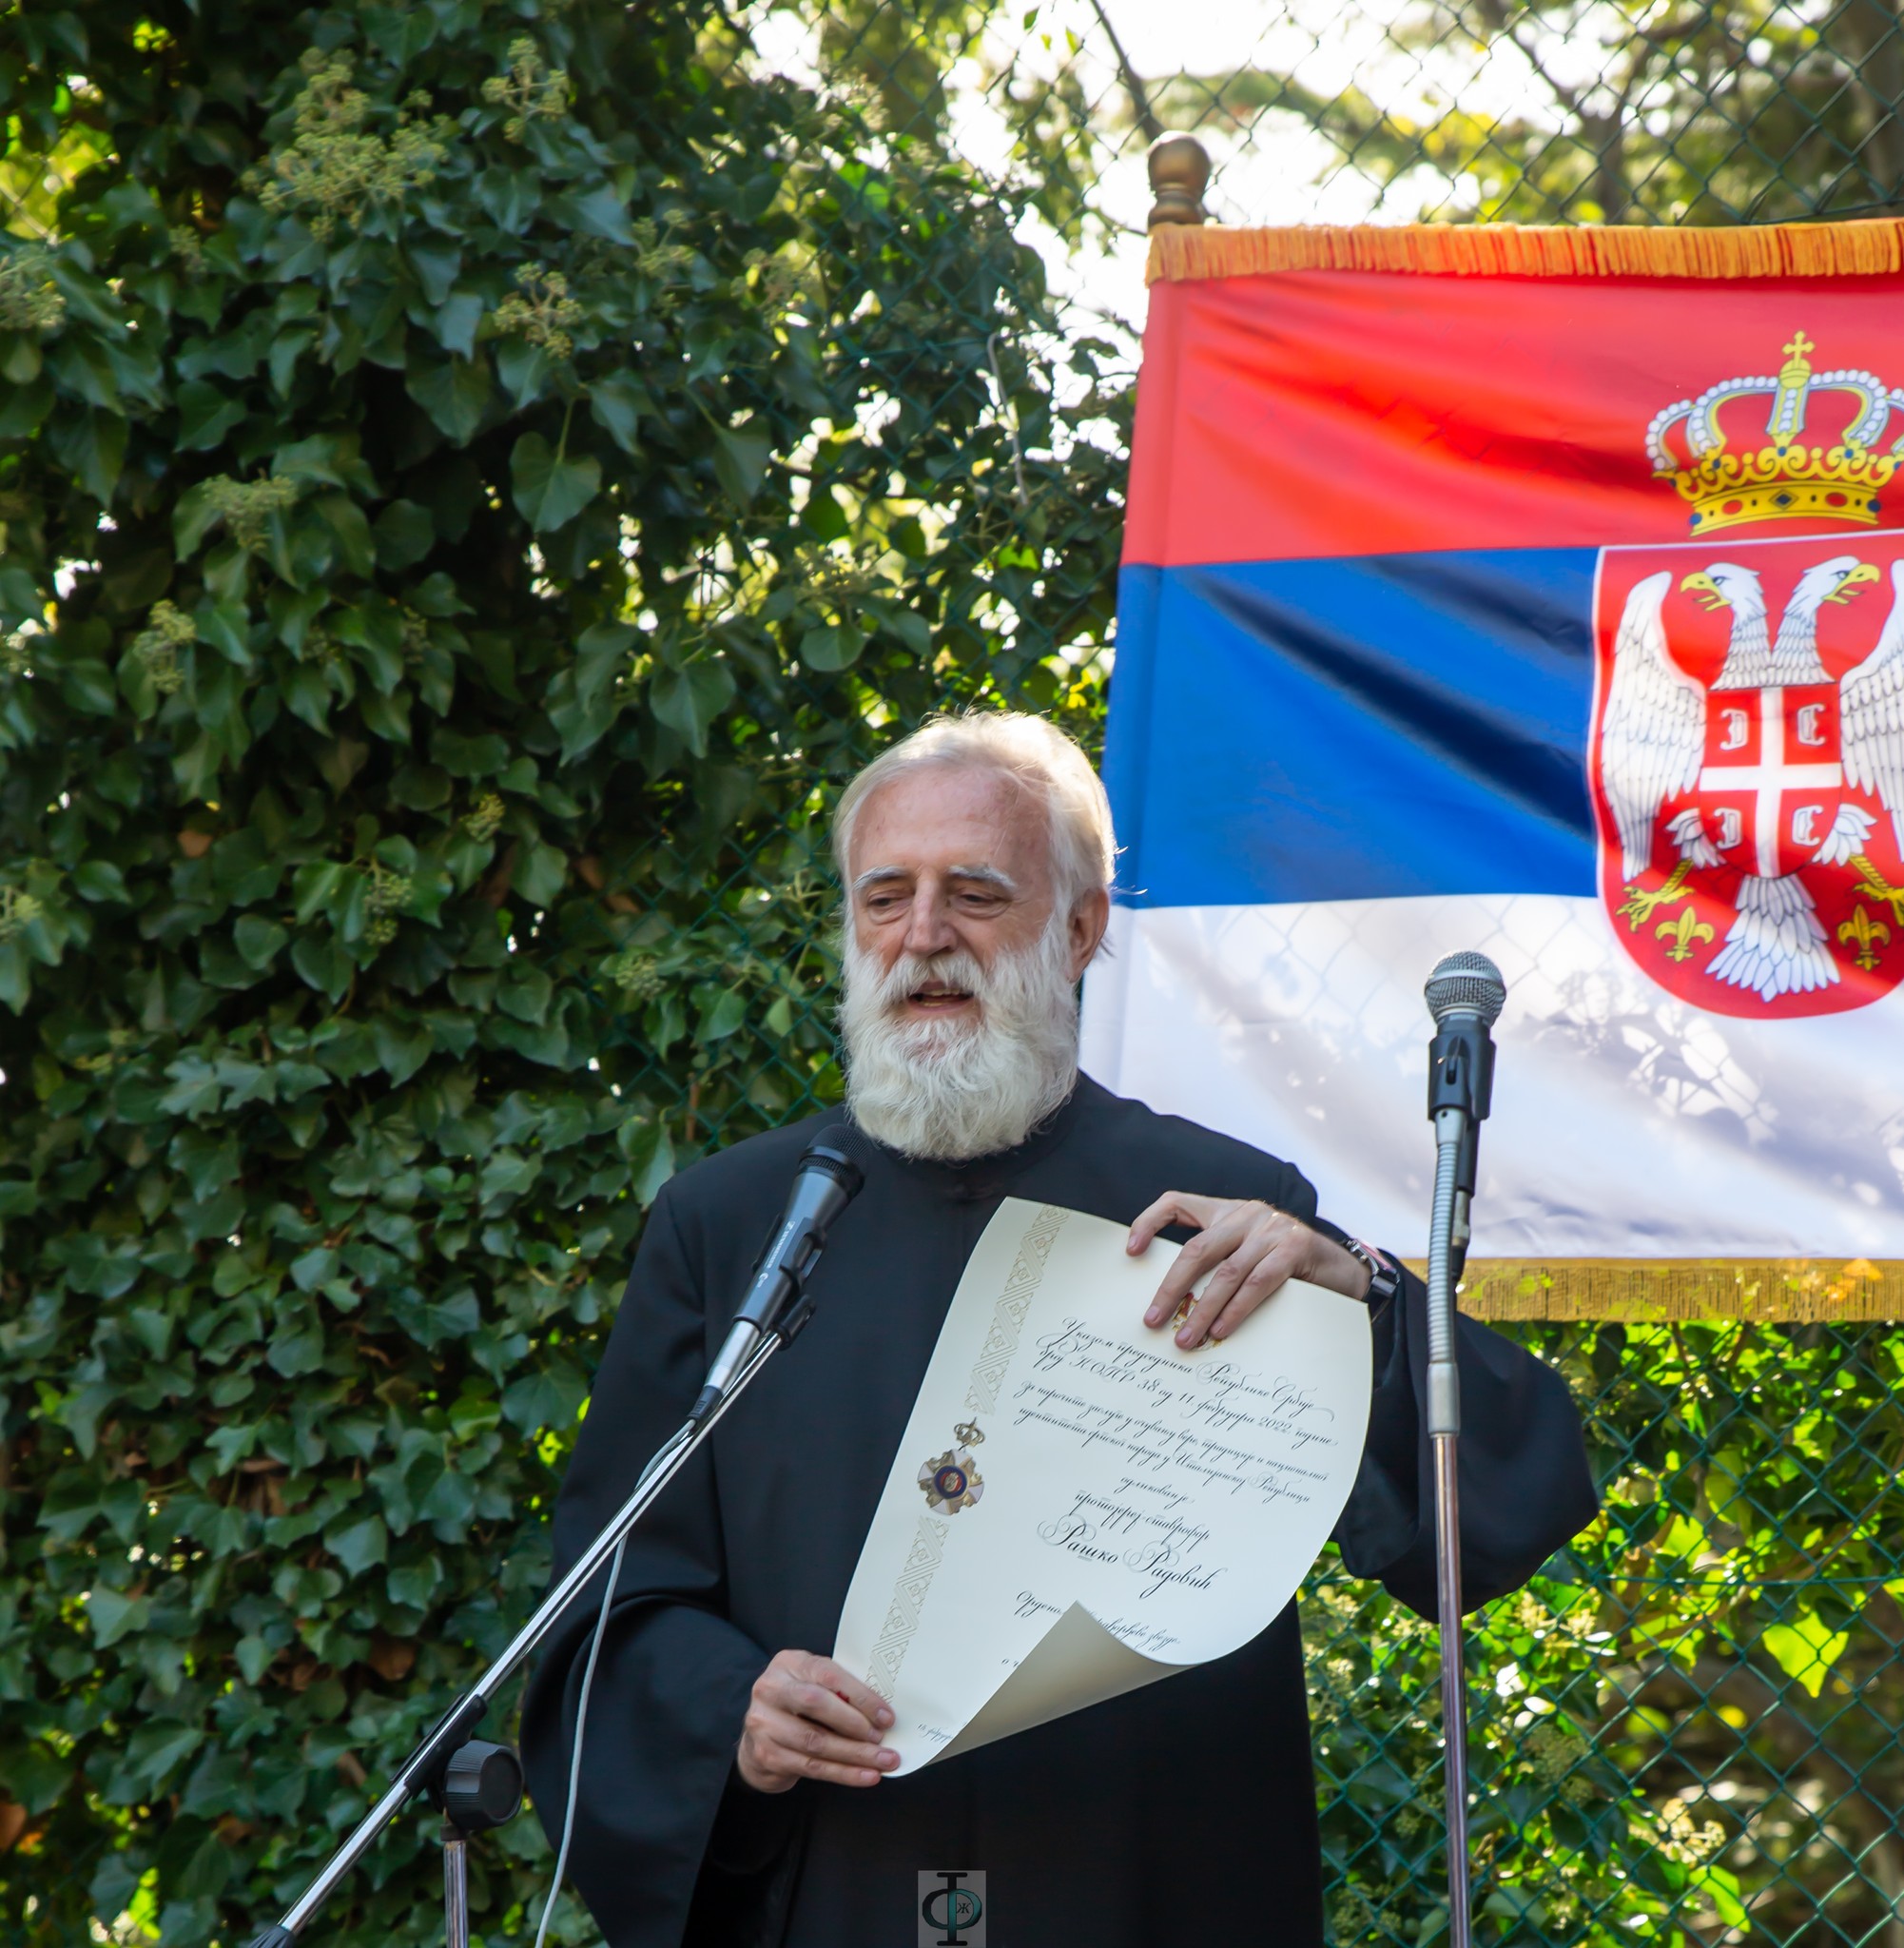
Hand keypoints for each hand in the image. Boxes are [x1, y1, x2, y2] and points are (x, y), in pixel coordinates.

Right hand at [736, 1649, 898, 1792]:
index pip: (828, 1675)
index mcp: (789, 1663)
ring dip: (855, 1755)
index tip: (886, 1716)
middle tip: (882, 1739)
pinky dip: (843, 1773)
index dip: (860, 1696)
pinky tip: (865, 1776)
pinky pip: (812, 1766)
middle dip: (855, 1724)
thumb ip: (839, 1691)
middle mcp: (771, 1689)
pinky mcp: (767, 1755)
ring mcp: (765, 1724)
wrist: (759, 1736)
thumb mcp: (813, 1683)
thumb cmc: (797, 1706)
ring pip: (816, 1742)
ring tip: (883, 1761)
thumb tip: (881, 1713)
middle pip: (816, 1704)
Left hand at [1127, 1193, 1371, 1349]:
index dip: (1149, 1222)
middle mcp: (1246, 1213)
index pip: (1177, 1202)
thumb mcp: (1247, 1254)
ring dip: (1202, 1310)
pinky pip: (1257, 1283)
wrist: (1342, 1269)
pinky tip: (1221, 1330)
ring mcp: (1271, 1229)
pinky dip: (1236, 1310)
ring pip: (1226, 1273)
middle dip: (1171, 1288)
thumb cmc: (1286, 1266)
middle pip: (1197, 1249)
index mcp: (1227, 1211)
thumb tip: (1172, 1302)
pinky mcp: (1294, 1248)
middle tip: (1153, 1321)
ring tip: (1186, 1339)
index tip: (1129, 1251)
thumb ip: (1217, 1263)